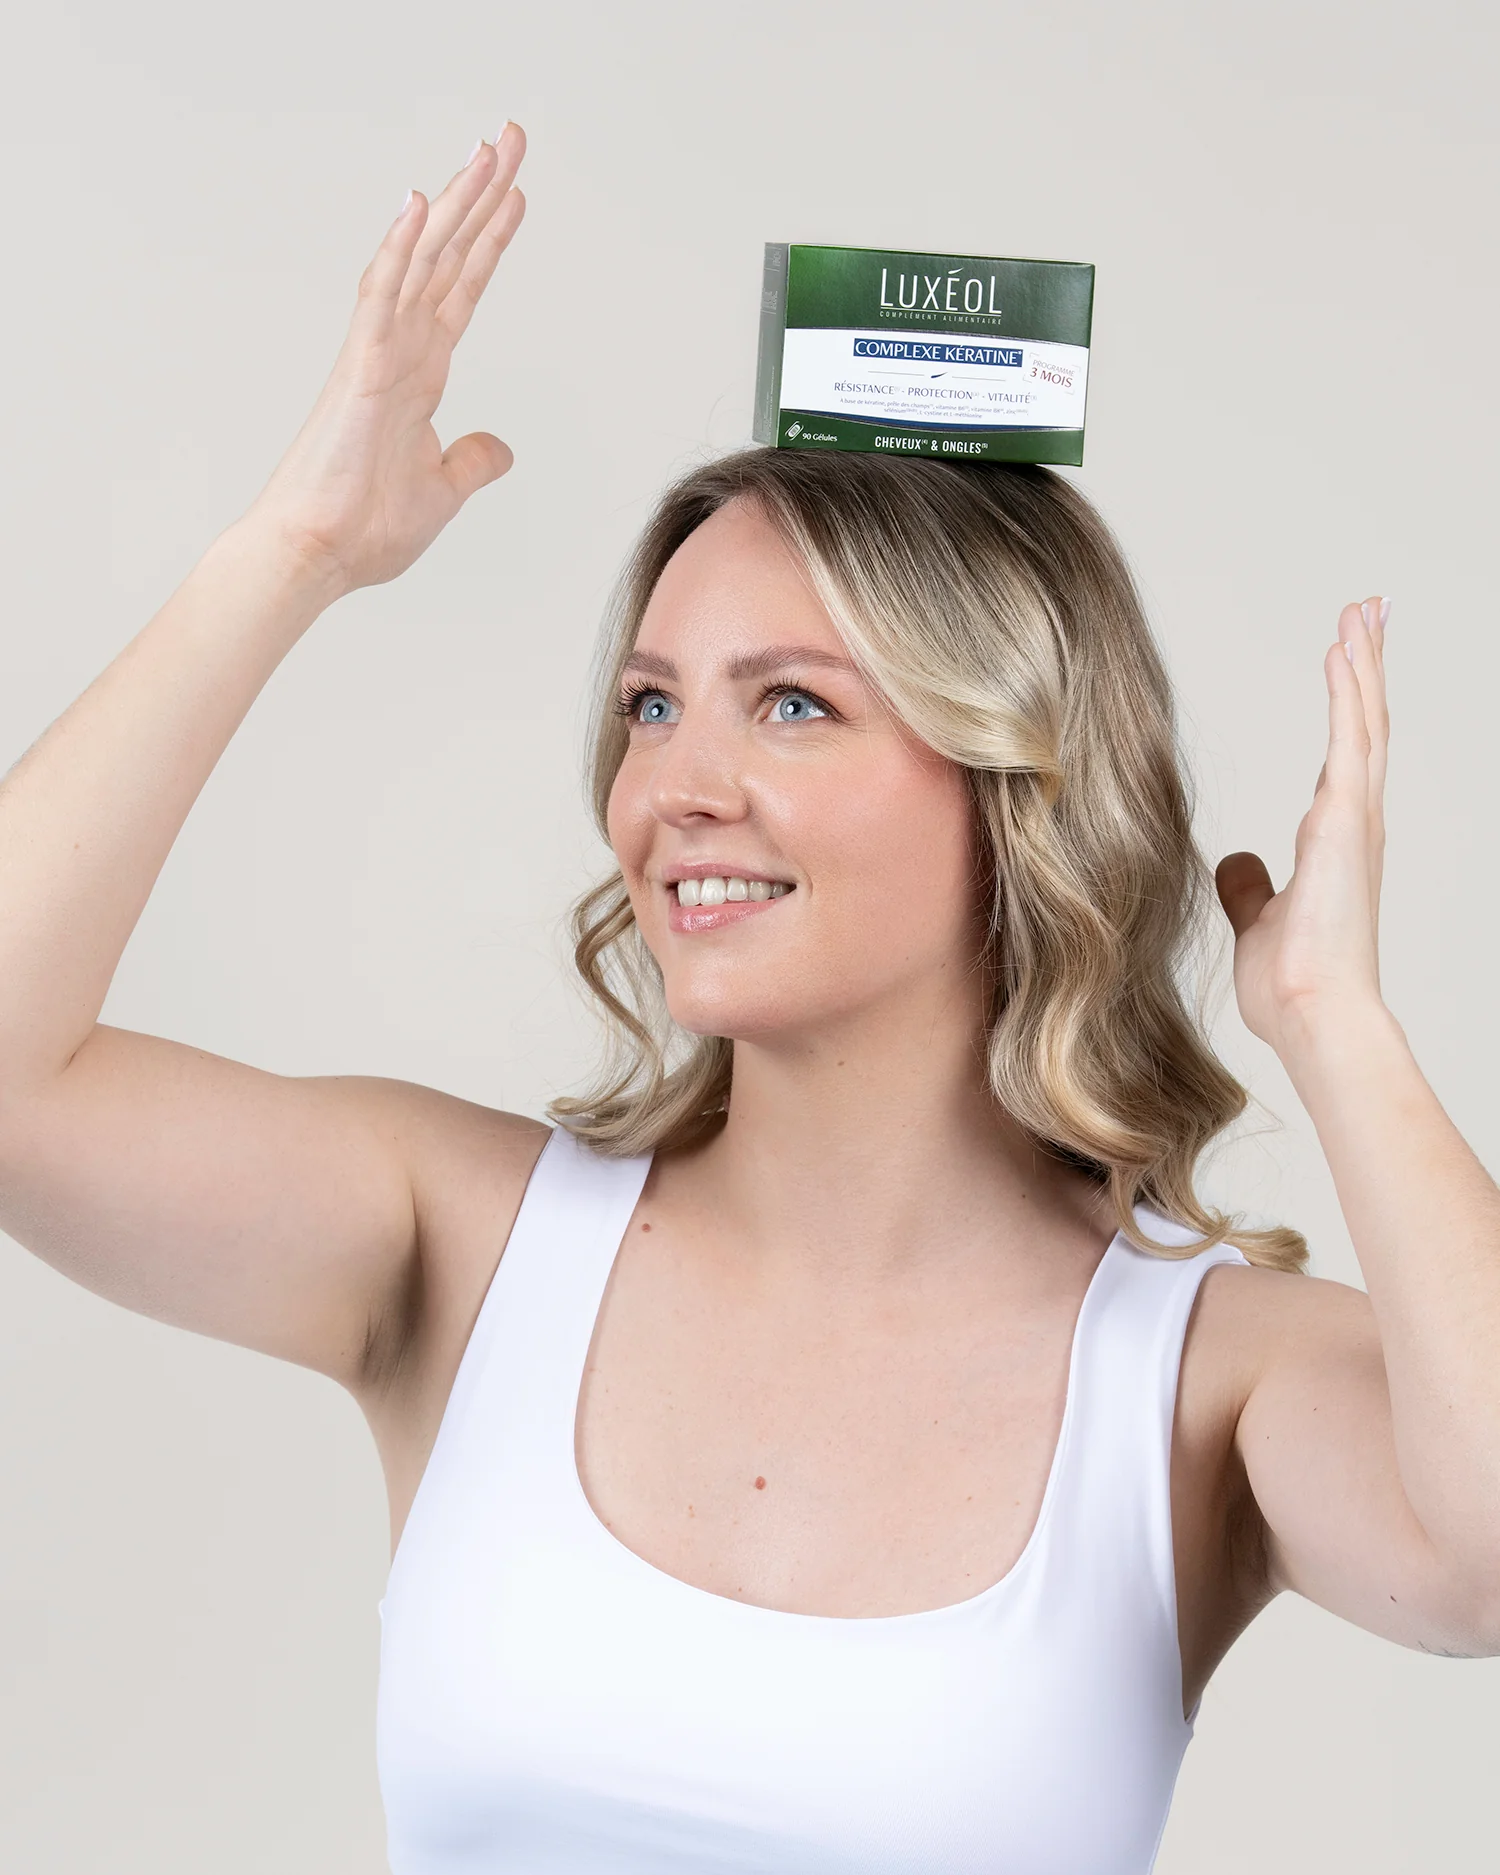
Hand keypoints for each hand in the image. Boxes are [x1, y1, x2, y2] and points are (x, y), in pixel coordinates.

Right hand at [243, 125, 526, 596]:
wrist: (320, 555)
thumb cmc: (365, 526)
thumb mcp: (444, 489)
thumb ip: (470, 461)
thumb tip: (500, 448)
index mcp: (421, 373)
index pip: (463, 290)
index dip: (490, 241)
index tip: (516, 195)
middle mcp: (401, 348)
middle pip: (449, 256)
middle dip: (482, 197)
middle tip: (511, 138)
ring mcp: (379, 352)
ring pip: (422, 260)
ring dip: (455, 204)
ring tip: (487, 150)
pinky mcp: (361, 368)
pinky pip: (383, 297)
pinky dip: (401, 250)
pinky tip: (421, 205)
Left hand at [1216, 596, 1390, 1057]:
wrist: (1314, 1015)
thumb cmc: (1294, 983)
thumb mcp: (1258, 921)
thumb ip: (1250, 887)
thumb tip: (1235, 861)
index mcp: (1336, 841)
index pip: (1344, 756)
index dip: (1349, 706)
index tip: (1347, 660)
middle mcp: (1355, 824)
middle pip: (1365, 726)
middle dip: (1366, 667)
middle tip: (1368, 612)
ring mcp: (1356, 820)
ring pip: (1365, 722)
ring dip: (1363, 663)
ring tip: (1362, 611)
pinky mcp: (1347, 824)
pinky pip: (1349, 741)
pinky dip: (1347, 692)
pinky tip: (1342, 651)